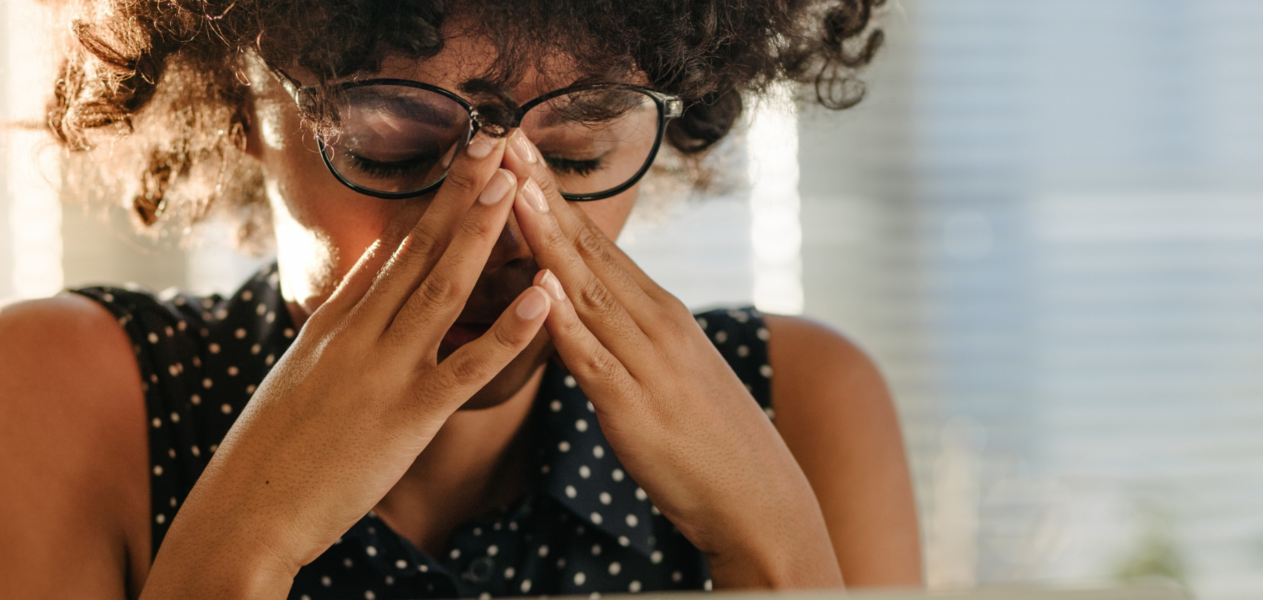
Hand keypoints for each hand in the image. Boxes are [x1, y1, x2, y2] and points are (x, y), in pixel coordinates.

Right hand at [139, 132, 555, 598]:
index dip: (431, 204)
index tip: (462, 161)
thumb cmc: (271, 453)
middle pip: (418, 250)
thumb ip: (336, 323)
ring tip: (515, 185)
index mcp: (334, 324)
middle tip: (495, 142)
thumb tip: (369, 274)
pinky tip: (543, 296)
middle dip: (460, 194)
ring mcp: (384, 370)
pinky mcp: (409, 415)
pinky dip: (510, 329)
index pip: (391, 251)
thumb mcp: (298, 374)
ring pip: (444, 288)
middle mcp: (358, 334)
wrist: (247, 509)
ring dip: (482, 233)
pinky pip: (470, 366)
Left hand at [500, 135, 843, 588]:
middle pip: (587, 249)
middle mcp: (655, 324)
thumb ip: (626, 333)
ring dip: (546, 239)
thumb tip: (584, 304)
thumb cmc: (706, 441)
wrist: (759, 501)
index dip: (552, 194)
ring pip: (586, 290)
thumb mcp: (668, 370)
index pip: (596, 241)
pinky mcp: (634, 409)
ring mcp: (647, 363)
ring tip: (513, 191)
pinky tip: (538, 292)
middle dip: (541, 193)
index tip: (517, 147)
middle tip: (503, 138)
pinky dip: (564, 324)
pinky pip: (593, 360)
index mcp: (659, 312)